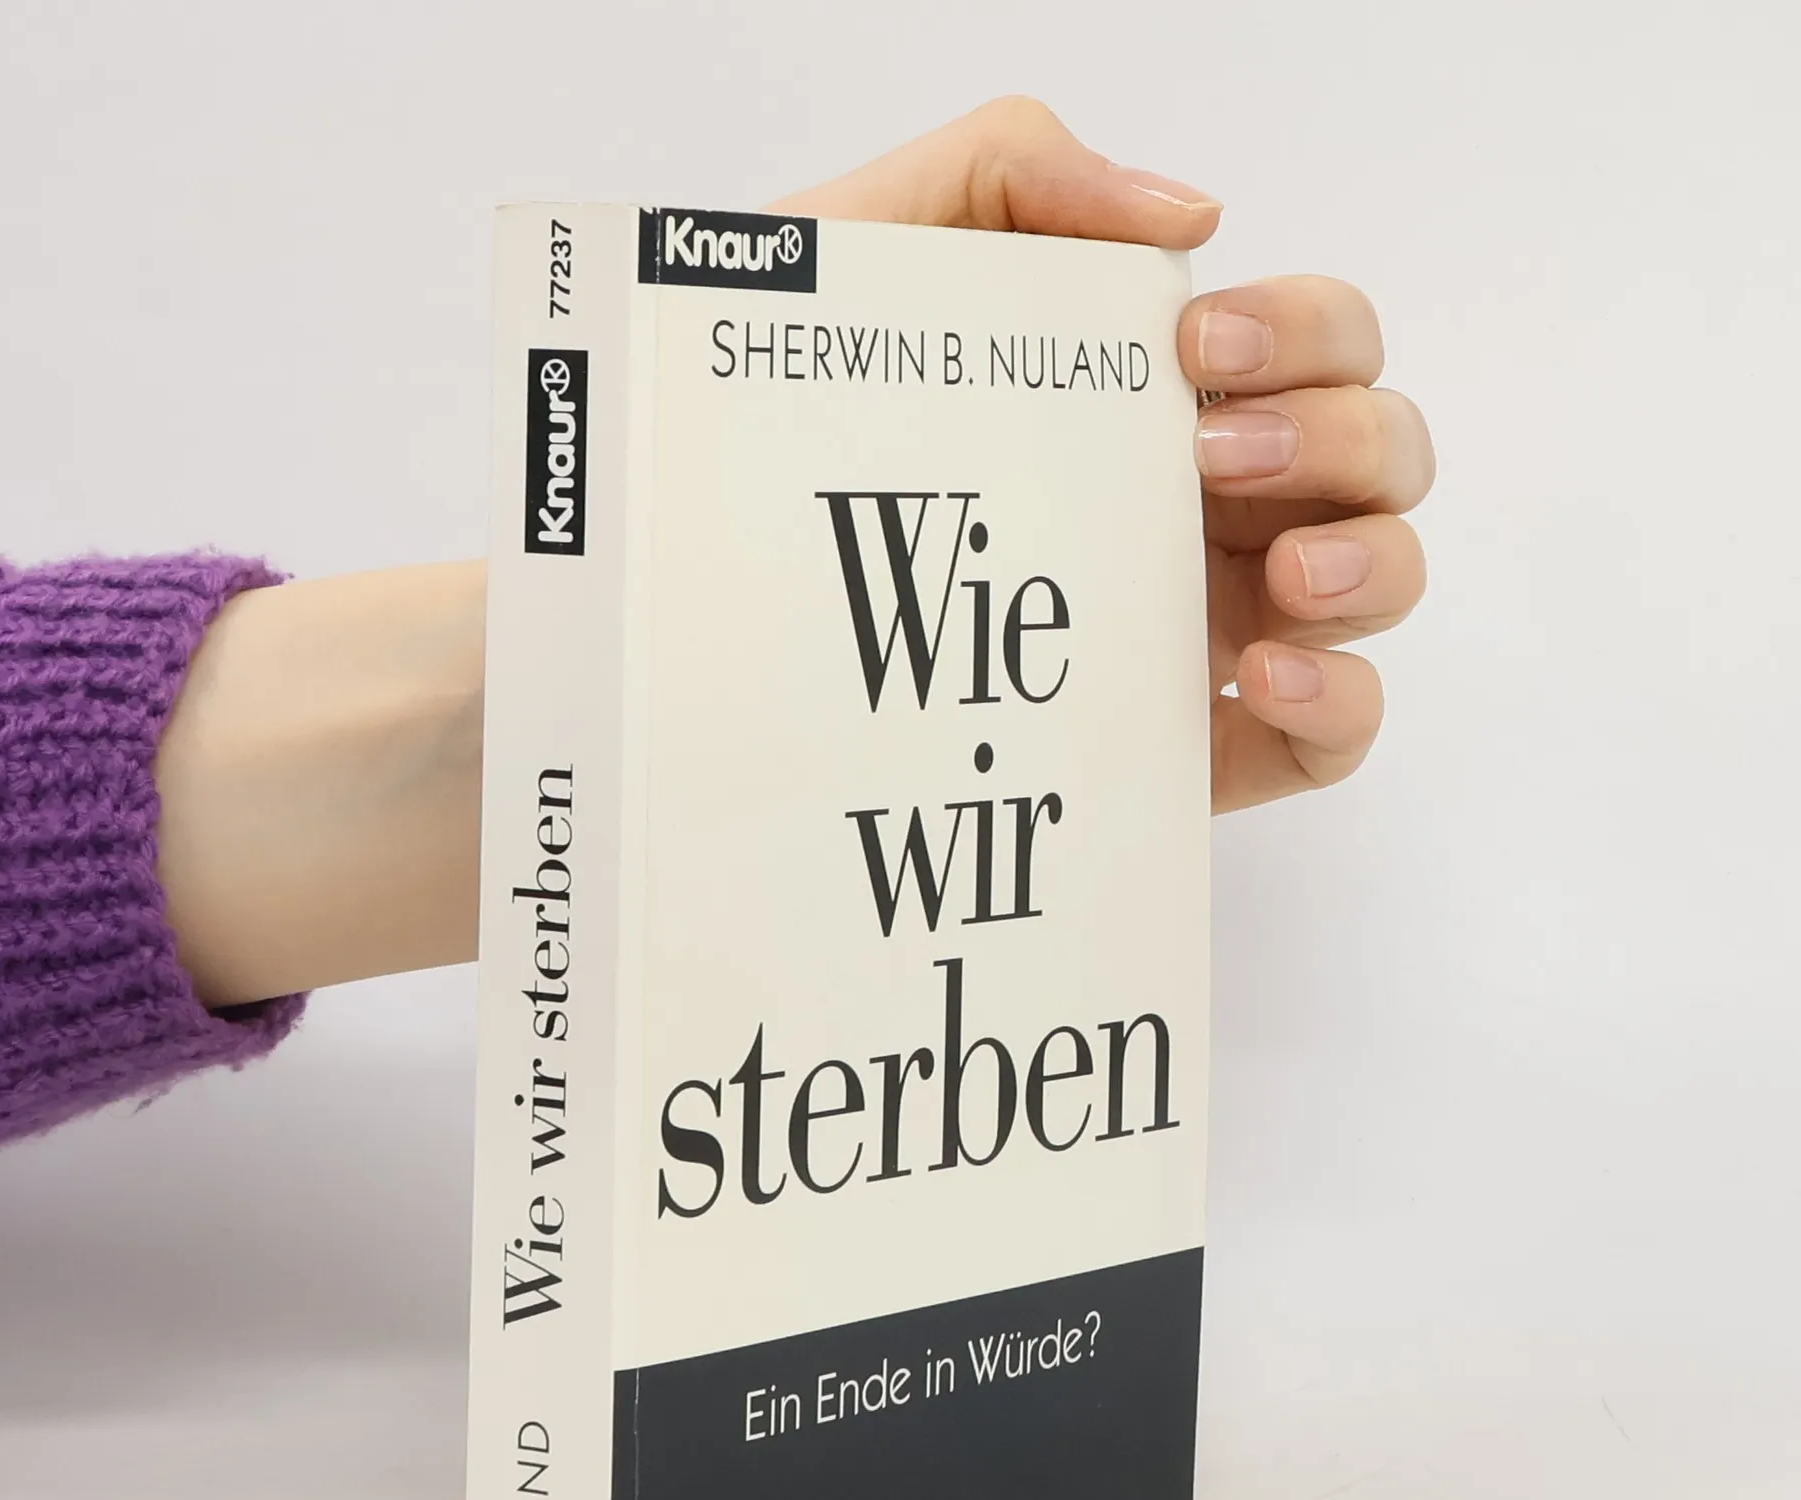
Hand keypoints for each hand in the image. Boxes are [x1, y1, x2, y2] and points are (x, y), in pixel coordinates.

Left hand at [772, 98, 1433, 812]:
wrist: (695, 580)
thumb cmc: (780, 421)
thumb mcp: (872, 251)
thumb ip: (1016, 170)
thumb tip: (1191, 216)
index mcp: (1160, 397)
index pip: (1320, 339)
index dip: (1305, 331)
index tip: (1192, 352)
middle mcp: (1208, 503)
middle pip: (1381, 451)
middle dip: (1339, 438)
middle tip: (1210, 455)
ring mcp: (1206, 626)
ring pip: (1382, 579)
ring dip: (1371, 563)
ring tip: (1281, 581)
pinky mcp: (1189, 750)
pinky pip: (1334, 735)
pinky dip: (1342, 699)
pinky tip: (1262, 678)